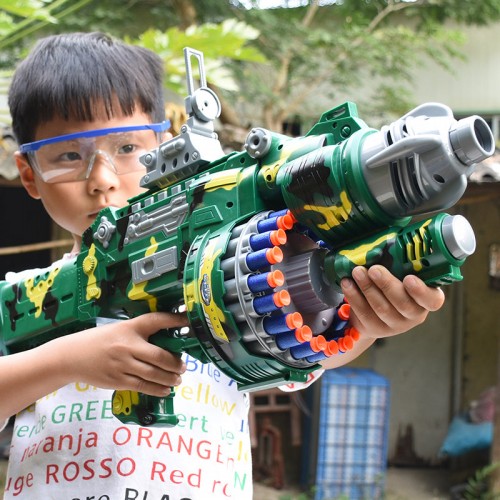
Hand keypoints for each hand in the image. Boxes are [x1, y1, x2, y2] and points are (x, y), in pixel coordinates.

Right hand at [58, 312, 187, 396]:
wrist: (71, 356)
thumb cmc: (99, 341)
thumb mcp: (119, 330)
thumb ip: (139, 334)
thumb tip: (166, 342)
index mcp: (129, 328)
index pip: (156, 320)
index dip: (174, 320)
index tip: (188, 321)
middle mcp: (127, 345)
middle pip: (159, 356)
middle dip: (175, 363)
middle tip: (183, 366)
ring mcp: (122, 364)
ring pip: (153, 374)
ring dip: (169, 378)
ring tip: (177, 379)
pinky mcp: (117, 380)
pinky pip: (142, 386)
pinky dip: (157, 389)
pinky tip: (165, 389)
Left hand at [340, 265, 444, 339]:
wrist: (374, 309)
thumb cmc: (392, 283)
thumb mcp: (400, 273)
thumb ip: (400, 263)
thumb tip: (386, 243)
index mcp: (427, 299)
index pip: (432, 300)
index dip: (421, 291)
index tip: (408, 278)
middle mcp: (414, 315)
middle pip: (403, 303)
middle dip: (386, 284)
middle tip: (373, 269)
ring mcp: (396, 325)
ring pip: (382, 308)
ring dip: (367, 288)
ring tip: (357, 271)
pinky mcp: (377, 329)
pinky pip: (365, 313)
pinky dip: (354, 297)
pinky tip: (347, 284)